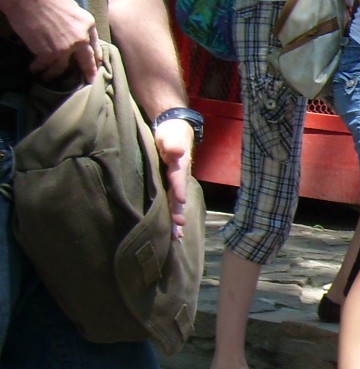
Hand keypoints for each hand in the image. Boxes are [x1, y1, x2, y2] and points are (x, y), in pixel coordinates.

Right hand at [5, 0, 97, 82]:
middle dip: (88, 72)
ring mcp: (66, 48)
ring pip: (62, 68)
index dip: (95, 57)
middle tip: (88, 81)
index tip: (96, 66)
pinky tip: (34, 70)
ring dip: (54, 74)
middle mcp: (81, 38)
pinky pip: (44, 66)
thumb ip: (77, 24)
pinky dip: (38, 68)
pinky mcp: (49, 53)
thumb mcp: (72, 9)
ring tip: (48, 78)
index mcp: (88, 25)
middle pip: (87, 61)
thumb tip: (78, 34)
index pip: (94, 46)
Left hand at [152, 117, 193, 239]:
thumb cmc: (171, 133)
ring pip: (177, 204)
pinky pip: (172, 204)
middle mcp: (180, 177)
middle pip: (179, 197)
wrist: (175, 132)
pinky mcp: (171, 187)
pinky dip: (173, 216)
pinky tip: (173, 230)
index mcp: (180, 165)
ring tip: (176, 236)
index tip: (180, 201)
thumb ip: (172, 143)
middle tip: (178, 227)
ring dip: (177, 219)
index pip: (178, 177)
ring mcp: (176, 184)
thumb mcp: (170, 135)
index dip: (179, 188)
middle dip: (179, 212)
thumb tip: (177, 150)